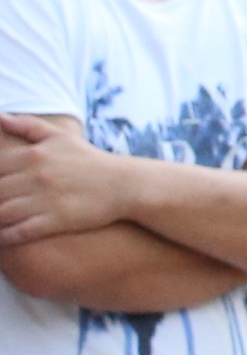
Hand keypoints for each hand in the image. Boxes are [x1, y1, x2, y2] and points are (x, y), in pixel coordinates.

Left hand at [0, 114, 137, 245]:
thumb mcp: (61, 137)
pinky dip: (7, 237)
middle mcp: (36, 176)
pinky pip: (20, 232)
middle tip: (2, 202)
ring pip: (2, 212)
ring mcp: (45, 199)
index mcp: (33, 155)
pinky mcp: (56, 220)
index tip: (2, 186)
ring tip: (1, 220)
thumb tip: (0, 117)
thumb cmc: (90, 161)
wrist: (125, 185)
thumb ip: (28, 126)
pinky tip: (5, 237)